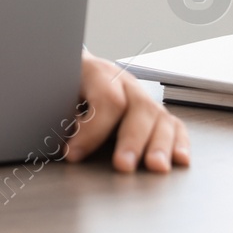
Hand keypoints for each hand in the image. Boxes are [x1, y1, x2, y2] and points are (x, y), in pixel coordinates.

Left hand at [65, 50, 190, 172]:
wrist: (70, 65)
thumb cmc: (61, 83)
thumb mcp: (53, 91)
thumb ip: (60, 113)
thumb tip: (65, 138)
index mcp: (96, 71)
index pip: (106, 99)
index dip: (92, 130)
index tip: (73, 154)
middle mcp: (124, 81)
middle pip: (139, 108)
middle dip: (131, 140)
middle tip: (122, 165)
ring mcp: (141, 95)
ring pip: (160, 117)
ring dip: (159, 145)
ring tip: (155, 167)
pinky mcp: (153, 112)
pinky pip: (173, 125)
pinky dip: (178, 143)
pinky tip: (179, 159)